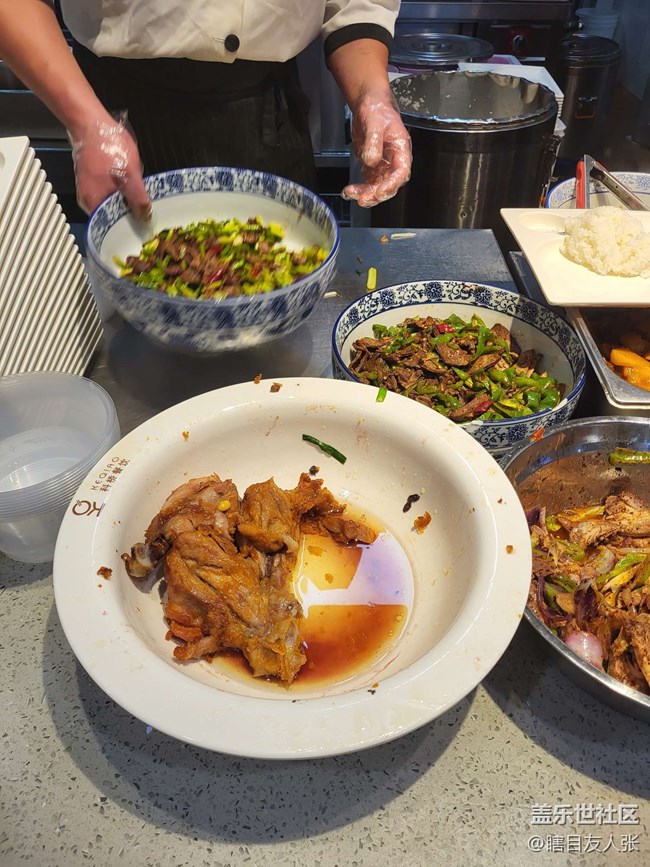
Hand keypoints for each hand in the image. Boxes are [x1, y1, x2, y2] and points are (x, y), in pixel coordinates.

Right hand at [70, 116, 151, 219]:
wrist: (90, 122)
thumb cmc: (107, 145)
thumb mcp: (130, 174)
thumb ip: (137, 198)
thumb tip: (145, 217)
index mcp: (94, 204)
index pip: (115, 227)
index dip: (132, 226)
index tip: (146, 222)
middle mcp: (88, 201)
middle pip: (114, 217)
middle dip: (130, 214)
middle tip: (146, 208)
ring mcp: (89, 191)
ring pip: (112, 205)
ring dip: (126, 202)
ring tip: (137, 194)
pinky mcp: (92, 182)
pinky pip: (109, 194)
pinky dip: (120, 192)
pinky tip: (128, 184)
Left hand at [342, 91, 411, 207]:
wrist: (369, 105)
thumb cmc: (377, 110)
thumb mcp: (375, 122)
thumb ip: (373, 142)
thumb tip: (371, 160)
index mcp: (401, 149)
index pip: (401, 172)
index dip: (392, 184)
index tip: (380, 191)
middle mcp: (394, 161)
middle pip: (390, 184)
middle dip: (377, 194)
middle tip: (363, 199)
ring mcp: (383, 166)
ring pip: (378, 186)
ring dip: (366, 194)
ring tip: (352, 194)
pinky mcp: (372, 167)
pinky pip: (368, 183)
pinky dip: (359, 189)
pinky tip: (349, 192)